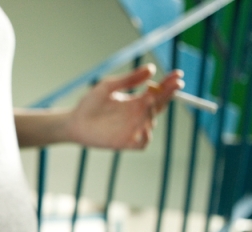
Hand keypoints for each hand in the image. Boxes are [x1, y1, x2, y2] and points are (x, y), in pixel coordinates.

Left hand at [66, 64, 183, 149]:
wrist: (74, 123)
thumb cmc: (89, 104)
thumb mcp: (109, 86)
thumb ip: (129, 79)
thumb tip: (151, 68)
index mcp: (135, 101)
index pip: (158, 92)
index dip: (169, 84)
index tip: (178, 75)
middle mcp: (137, 115)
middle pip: (160, 105)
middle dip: (168, 94)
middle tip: (174, 85)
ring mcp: (133, 129)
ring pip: (152, 121)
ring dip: (152, 111)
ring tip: (147, 100)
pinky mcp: (126, 142)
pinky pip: (143, 142)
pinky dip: (146, 136)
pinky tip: (143, 126)